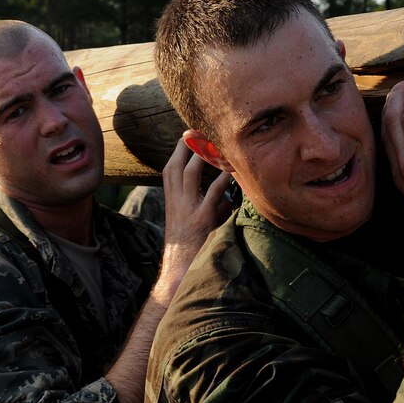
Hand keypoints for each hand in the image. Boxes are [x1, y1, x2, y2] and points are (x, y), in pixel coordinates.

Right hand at [158, 138, 232, 294]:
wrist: (180, 275)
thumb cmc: (193, 250)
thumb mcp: (200, 224)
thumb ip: (213, 207)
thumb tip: (232, 198)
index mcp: (172, 203)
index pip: (170, 170)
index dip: (178, 151)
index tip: (186, 134)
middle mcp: (176, 203)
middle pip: (176, 166)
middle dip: (185, 144)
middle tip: (196, 127)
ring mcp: (187, 211)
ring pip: (190, 173)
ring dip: (201, 153)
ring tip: (214, 138)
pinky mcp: (202, 221)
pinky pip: (213, 193)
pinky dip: (223, 178)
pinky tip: (233, 168)